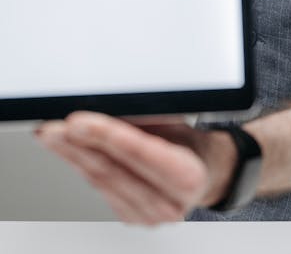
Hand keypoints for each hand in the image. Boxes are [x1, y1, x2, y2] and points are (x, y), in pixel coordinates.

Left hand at [36, 111, 237, 224]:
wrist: (207, 170)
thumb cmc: (191, 141)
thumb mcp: (178, 120)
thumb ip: (147, 118)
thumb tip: (108, 106)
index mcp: (188, 177)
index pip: (141, 154)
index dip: (107, 136)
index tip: (78, 122)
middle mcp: (168, 204)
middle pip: (114, 171)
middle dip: (79, 146)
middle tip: (53, 127)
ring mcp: (147, 216)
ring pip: (100, 181)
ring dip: (72, 155)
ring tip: (50, 134)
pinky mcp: (130, 217)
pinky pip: (99, 188)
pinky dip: (81, 166)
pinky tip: (68, 149)